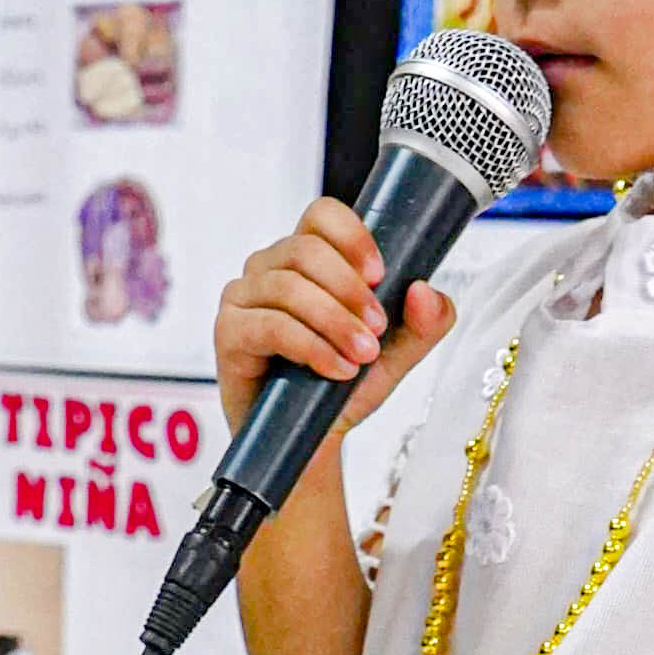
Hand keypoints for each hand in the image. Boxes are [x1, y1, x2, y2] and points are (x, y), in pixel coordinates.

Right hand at [215, 196, 454, 440]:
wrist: (311, 439)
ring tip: (362, 355)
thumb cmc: (343, 386)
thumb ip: (424, 323)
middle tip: (377, 329)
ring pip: (288, 287)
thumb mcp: (397, 353)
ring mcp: (244, 297)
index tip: (380, 275)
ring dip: (334, 322)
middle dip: (350, 290)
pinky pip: (269, 325)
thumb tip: (424, 290)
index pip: (322, 215)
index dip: (352, 236)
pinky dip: (310, 347)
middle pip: (306, 250)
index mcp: (307, 257)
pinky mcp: (229, 332)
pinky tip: (336, 369)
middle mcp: (270, 267)